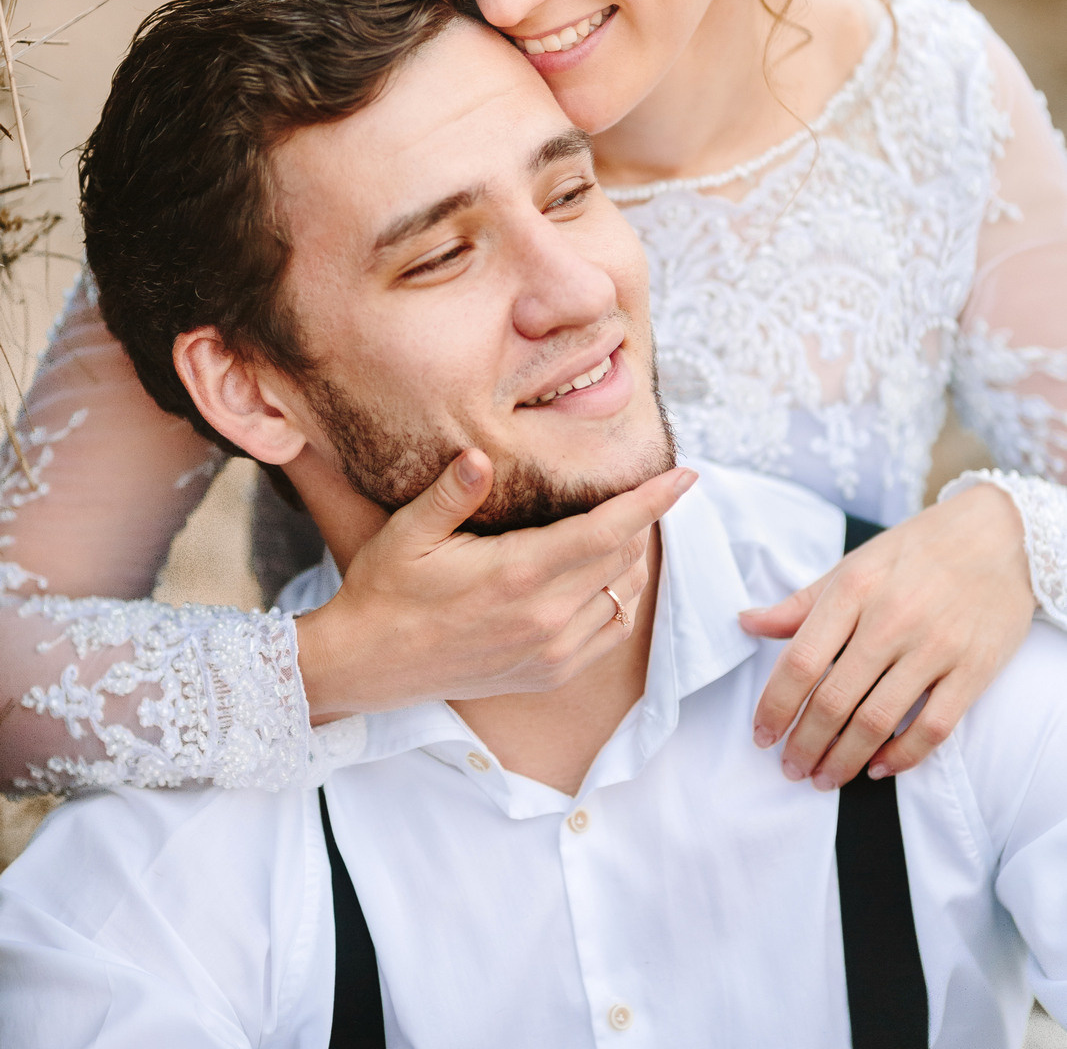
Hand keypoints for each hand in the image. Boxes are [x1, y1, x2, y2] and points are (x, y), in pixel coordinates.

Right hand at [296, 451, 695, 719]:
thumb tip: (482, 456)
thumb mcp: (408, 532)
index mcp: (518, 574)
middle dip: (644, 520)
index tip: (686, 476)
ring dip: (634, 559)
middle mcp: (545, 616)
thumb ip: (451, 492)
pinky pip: (611, 634)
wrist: (369, 665)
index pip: (607, 531)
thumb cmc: (387, 591)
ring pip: (625, 596)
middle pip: (626, 559)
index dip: (652, 501)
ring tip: (624, 527)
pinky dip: (621, 600)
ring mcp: (551, 651)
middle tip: (644, 488)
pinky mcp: (549, 674)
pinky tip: (607, 578)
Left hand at [739, 482, 1035, 788]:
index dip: (775, 705)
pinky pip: (933, 728)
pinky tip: (878, 767)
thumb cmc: (917, 551)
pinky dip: (902, 756)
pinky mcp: (973, 670)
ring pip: (877, 721)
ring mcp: (934, 648)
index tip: (761, 734)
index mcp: (853, 589)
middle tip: (790, 768)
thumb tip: (747, 623)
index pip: (800, 660)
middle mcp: (890, 620)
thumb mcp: (854, 565)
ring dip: (844, 759)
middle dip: (804, 743)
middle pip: (834, 700)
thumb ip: (802, 603)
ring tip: (823, 777)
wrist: (1000, 536)